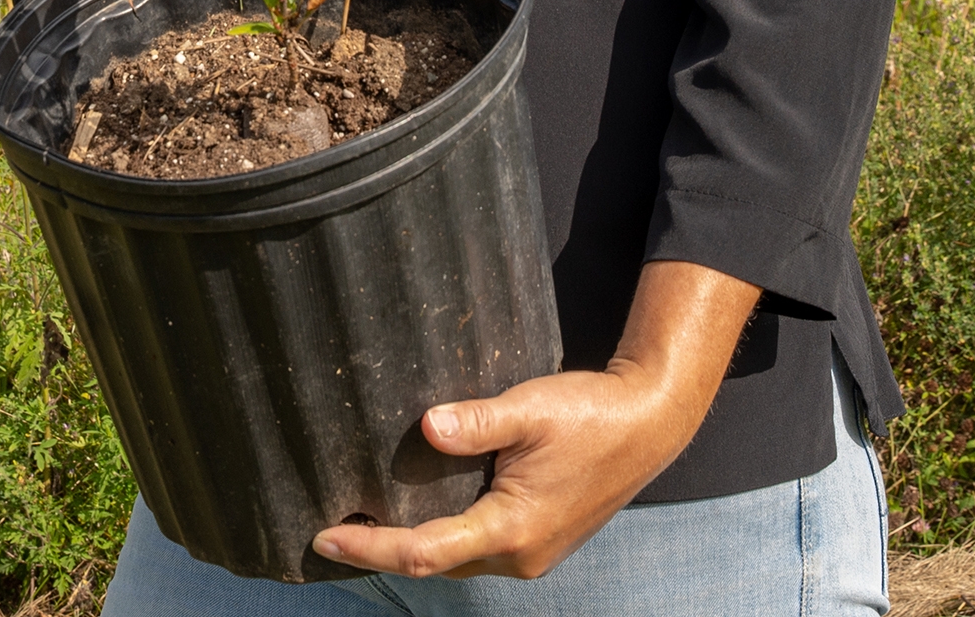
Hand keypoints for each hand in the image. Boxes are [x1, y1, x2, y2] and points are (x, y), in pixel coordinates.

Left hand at [311, 260, 761, 579]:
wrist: (648, 424)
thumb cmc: (591, 414)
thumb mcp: (530, 409)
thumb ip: (478, 422)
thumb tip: (427, 427)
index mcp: (513, 529)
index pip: (425, 551)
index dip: (371, 548)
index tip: (325, 537)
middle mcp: (520, 554)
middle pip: (436, 564)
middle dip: (381, 552)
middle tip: (328, 533)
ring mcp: (532, 551)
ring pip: (457, 558)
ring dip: (411, 546)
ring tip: (361, 525)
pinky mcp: (539, 537)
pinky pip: (478, 547)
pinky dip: (441, 537)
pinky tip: (417, 513)